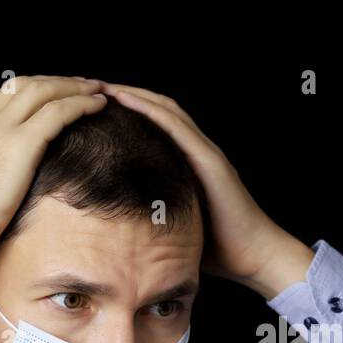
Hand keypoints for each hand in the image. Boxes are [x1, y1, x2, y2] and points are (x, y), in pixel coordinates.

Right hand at [0, 75, 107, 269]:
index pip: (3, 97)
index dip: (34, 89)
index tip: (54, 92)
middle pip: (25, 85)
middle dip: (58, 81)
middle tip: (84, 84)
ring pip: (43, 91)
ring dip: (74, 86)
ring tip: (97, 89)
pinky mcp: (19, 146)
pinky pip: (57, 113)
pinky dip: (81, 104)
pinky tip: (98, 105)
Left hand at [100, 83, 313, 299]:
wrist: (255, 256)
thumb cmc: (218, 248)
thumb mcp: (176, 224)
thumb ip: (154, 213)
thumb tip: (115, 223)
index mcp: (189, 163)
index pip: (154, 124)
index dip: (126, 110)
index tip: (91, 106)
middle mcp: (198, 150)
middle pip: (157, 108)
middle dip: (122, 94)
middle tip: (87, 86)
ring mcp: (206, 153)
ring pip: (165, 109)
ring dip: (132, 94)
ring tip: (100, 85)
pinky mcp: (210, 162)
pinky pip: (176, 127)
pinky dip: (149, 110)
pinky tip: (125, 100)